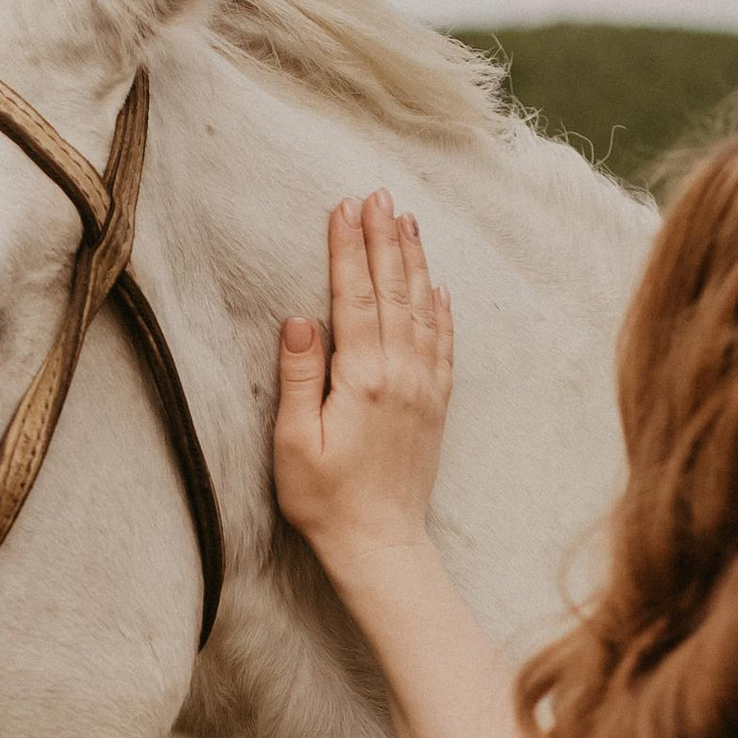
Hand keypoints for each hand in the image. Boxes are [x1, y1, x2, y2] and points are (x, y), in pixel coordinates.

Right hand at [274, 191, 453, 600]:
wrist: (380, 543)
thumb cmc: (325, 499)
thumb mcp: (294, 442)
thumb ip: (298, 377)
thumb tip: (299, 317)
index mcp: (362, 378)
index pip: (353, 296)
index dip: (347, 248)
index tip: (343, 206)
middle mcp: (401, 375)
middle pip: (392, 290)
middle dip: (383, 238)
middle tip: (377, 193)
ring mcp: (424, 388)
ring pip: (421, 309)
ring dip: (412, 261)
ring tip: (406, 220)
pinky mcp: (436, 405)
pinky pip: (443, 344)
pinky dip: (441, 309)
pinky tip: (437, 286)